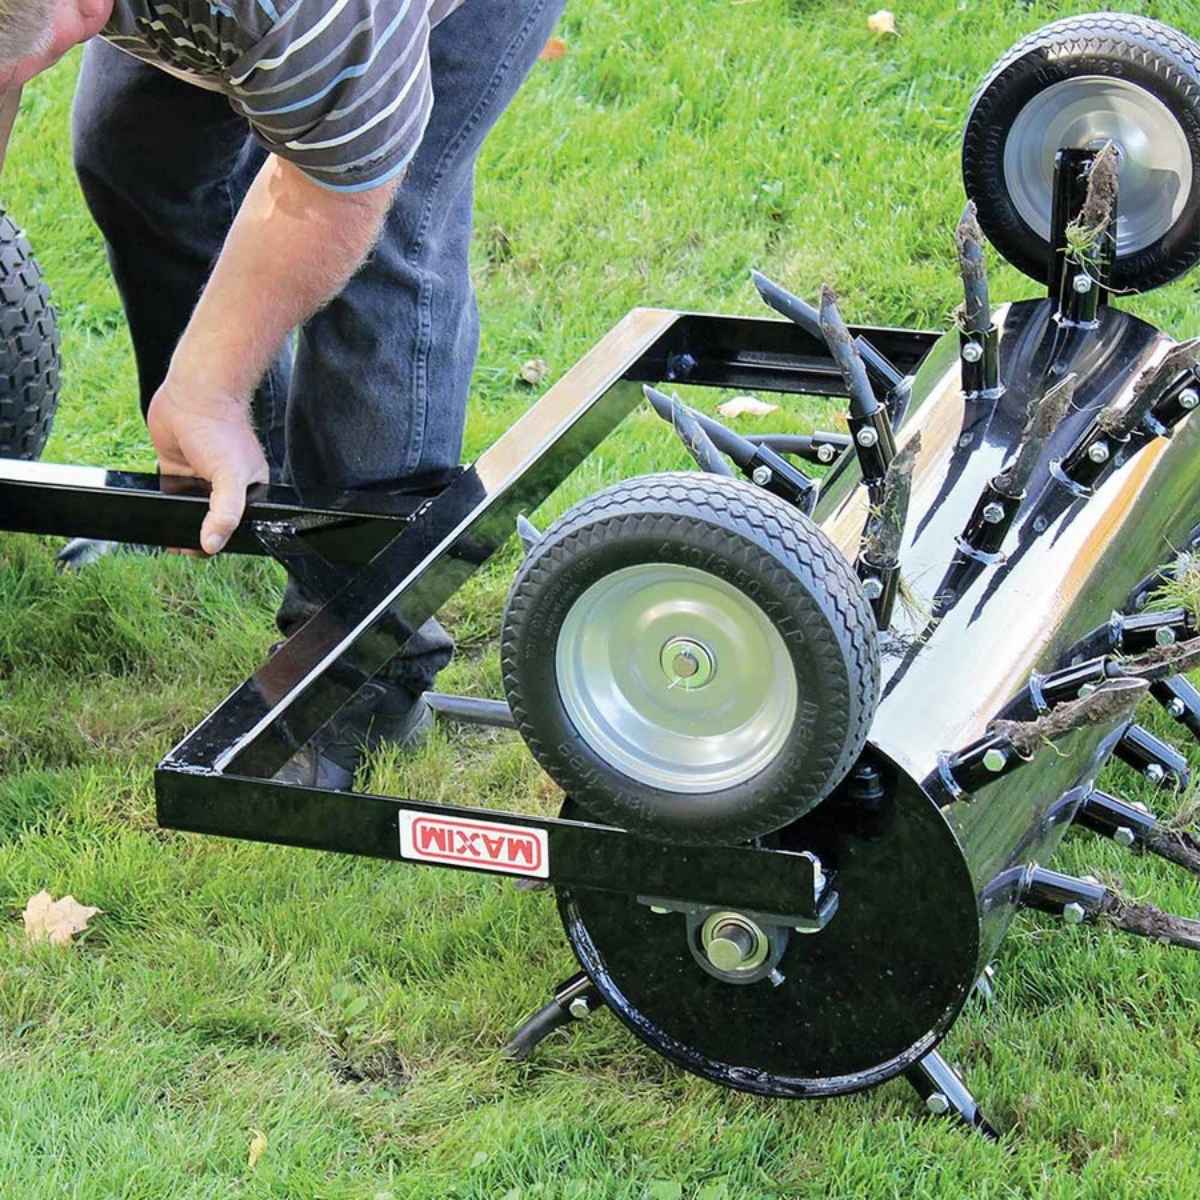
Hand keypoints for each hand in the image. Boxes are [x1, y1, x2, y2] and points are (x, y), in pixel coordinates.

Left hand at [147, 380, 268, 555]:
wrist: (195, 395)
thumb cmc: (223, 431)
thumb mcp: (231, 477)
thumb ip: (225, 514)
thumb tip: (211, 545)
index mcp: (248, 489)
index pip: (236, 524)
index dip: (221, 539)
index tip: (204, 550)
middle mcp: (224, 485)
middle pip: (210, 519)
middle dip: (196, 534)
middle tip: (180, 547)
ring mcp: (199, 476)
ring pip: (187, 509)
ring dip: (177, 521)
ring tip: (166, 537)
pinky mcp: (176, 467)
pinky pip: (168, 492)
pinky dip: (162, 502)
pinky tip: (156, 514)